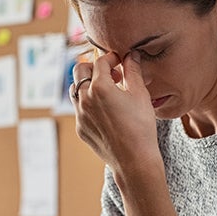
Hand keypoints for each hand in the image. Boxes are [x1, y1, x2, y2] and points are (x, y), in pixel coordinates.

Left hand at [71, 51, 158, 174]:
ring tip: (107, 91)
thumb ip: (133, 71)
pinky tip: (106, 111)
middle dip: (94, 67)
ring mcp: (79, 115)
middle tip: (111, 74)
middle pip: (79, 70)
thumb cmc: (141, 127)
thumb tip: (131, 54)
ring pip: (75, 89)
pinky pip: (79, 109)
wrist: (134, 160)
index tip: (120, 62)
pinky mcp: (80, 128)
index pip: (100, 61)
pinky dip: (89, 103)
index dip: (111, 58)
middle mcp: (85, 99)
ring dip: (88, 84)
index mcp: (100, 87)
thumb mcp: (140, 95)